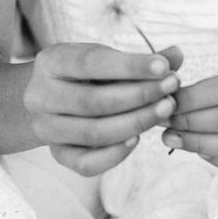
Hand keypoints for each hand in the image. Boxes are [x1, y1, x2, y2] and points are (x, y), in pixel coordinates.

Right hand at [24, 42, 180, 175]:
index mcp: (50, 62)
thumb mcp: (104, 59)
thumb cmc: (83, 75)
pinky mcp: (56, 154)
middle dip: (139, 96)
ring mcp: (46, 128)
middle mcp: (40, 96)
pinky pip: (86, 163)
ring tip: (164, 110)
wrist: (47, 100)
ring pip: (93, 133)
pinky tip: (137, 138)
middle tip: (171, 91)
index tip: (164, 66)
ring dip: (135, 123)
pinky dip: (115, 154)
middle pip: (93, 101)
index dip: (129, 66)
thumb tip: (177, 55)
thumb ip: (139, 60)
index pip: (90, 63)